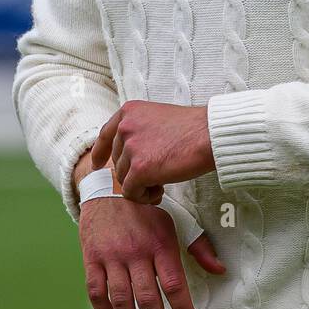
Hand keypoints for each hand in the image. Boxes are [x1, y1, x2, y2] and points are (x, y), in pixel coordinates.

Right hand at [79, 195, 224, 308]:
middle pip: (148, 299)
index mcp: (160, 244)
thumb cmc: (147, 210)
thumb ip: (198, 246)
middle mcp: (135, 252)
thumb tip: (220, 270)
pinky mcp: (91, 258)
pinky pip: (96, 292)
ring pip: (121, 301)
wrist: (108, 188)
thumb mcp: (176, 221)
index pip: (174, 284)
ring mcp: (111, 256)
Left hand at [89, 100, 216, 203]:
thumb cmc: (193, 129)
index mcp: (129, 112)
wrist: (210, 135)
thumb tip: (129, 155)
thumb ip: (140, 132)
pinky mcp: (139, 169)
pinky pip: (131, 192)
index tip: (97, 165)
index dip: (100, 152)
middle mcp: (125, 127)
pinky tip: (160, 192)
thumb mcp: (158, 119)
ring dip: (141, 186)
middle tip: (157, 177)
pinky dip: (145, 197)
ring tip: (161, 184)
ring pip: (124, 179)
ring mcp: (131, 147)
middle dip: (135, 173)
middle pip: (118, 162)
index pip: (105, 134)